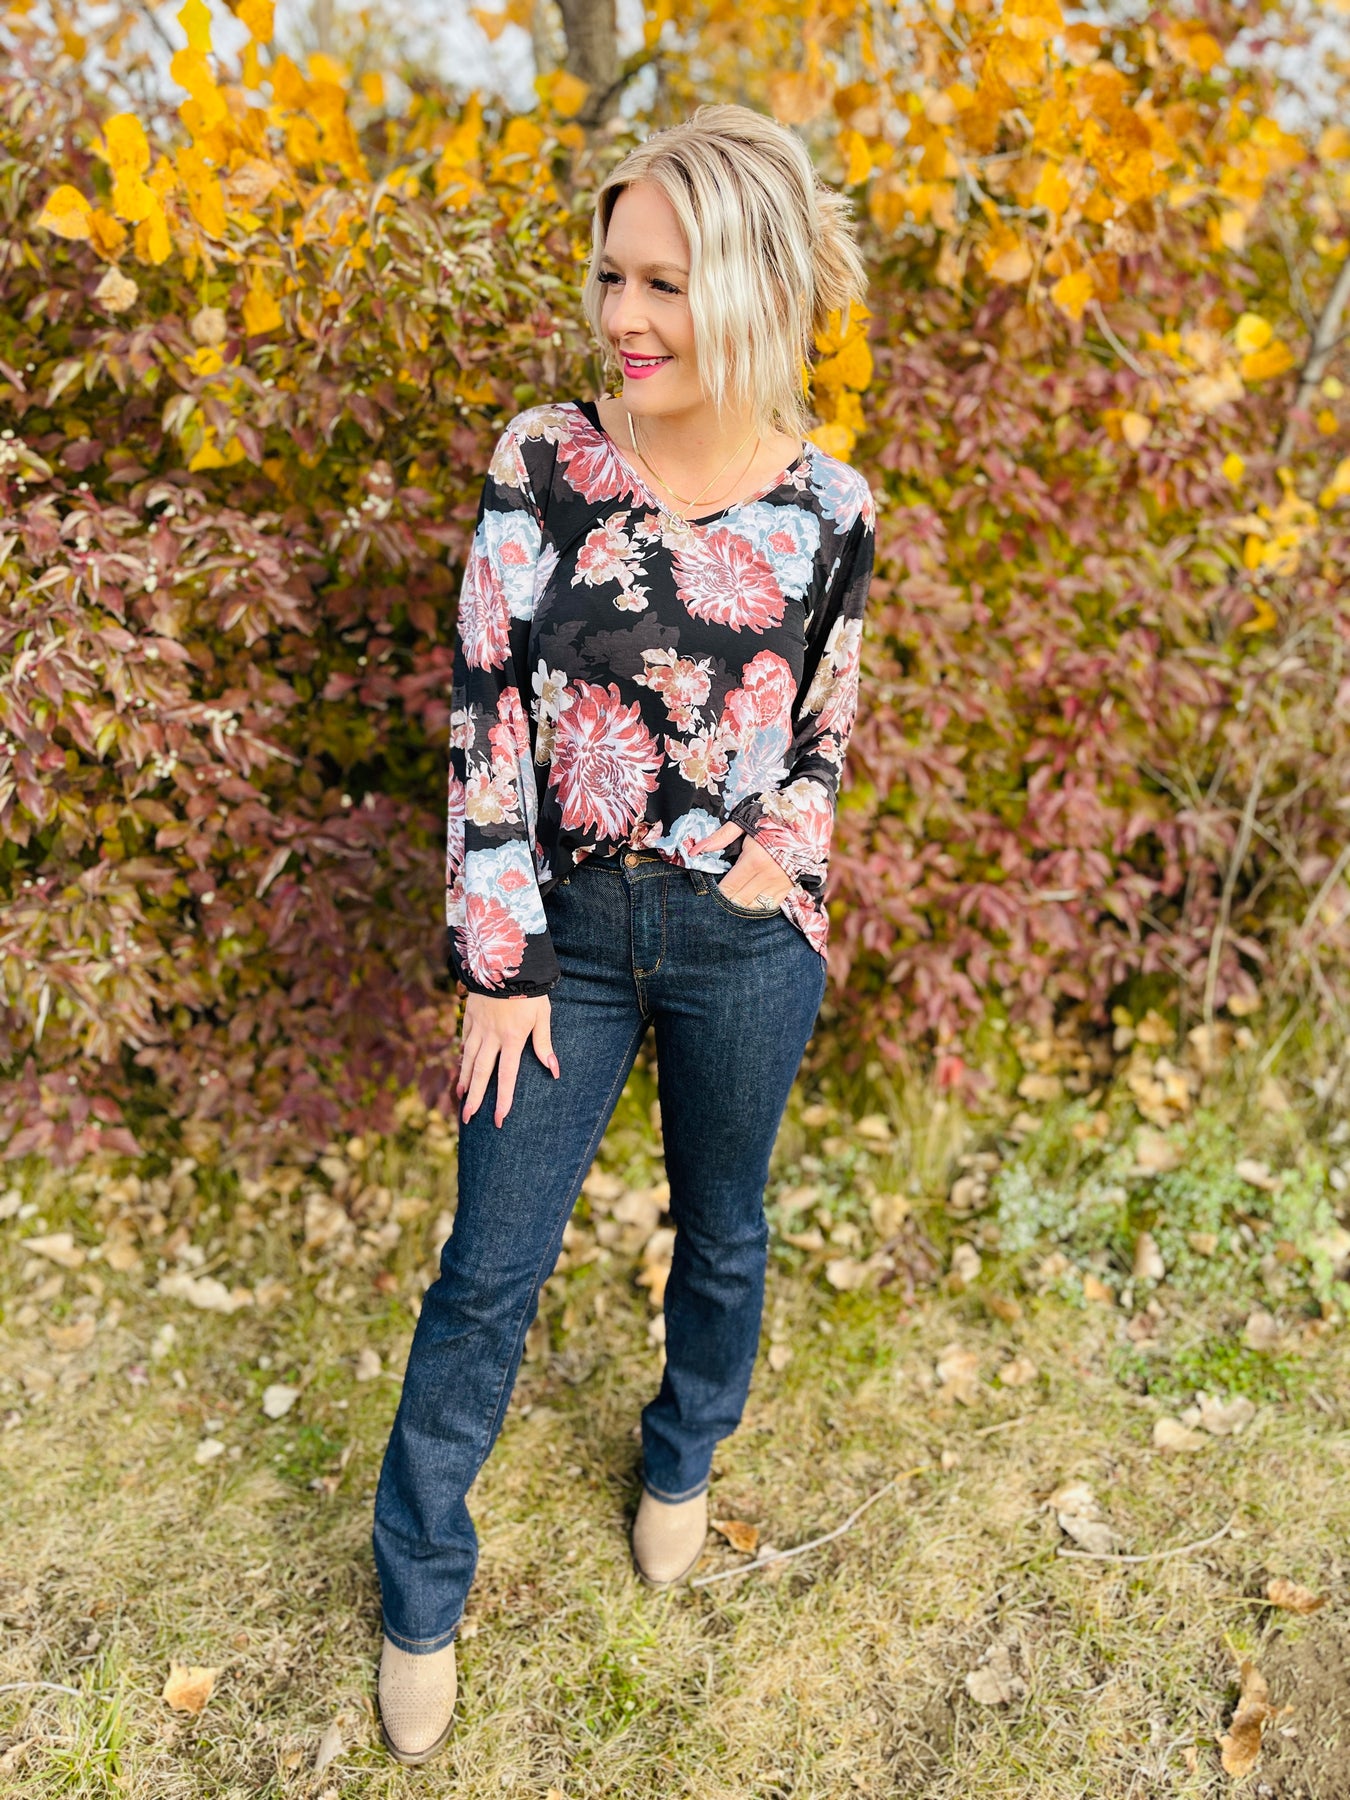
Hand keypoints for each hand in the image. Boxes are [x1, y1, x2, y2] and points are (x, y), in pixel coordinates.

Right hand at [457, 993, 558, 1127]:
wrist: (505, 960)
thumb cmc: (531, 989)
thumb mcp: (542, 1015)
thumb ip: (544, 1044)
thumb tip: (554, 1070)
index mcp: (512, 1039)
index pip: (507, 1077)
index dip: (503, 1100)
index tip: (498, 1118)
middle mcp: (492, 1036)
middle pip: (482, 1073)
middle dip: (475, 1098)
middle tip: (468, 1117)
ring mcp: (478, 1026)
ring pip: (468, 1058)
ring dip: (465, 1080)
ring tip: (461, 1097)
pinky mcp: (470, 1014)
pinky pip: (465, 1039)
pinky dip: (463, 1054)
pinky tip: (462, 1064)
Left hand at [688, 820, 792, 908]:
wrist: (808, 820)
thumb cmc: (772, 818)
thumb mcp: (744, 822)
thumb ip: (719, 838)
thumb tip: (695, 850)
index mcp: (754, 860)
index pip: (728, 888)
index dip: (716, 893)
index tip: (708, 891)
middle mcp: (768, 876)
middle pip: (739, 902)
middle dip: (725, 902)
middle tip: (715, 899)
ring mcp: (780, 884)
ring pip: (754, 908)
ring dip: (741, 906)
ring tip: (731, 899)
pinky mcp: (789, 888)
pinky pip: (769, 906)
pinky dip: (756, 906)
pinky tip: (748, 900)